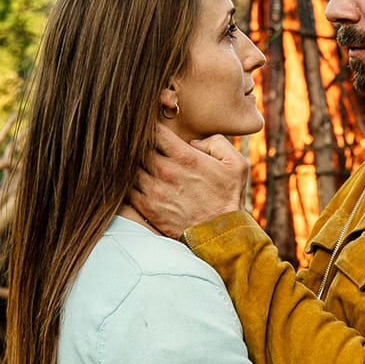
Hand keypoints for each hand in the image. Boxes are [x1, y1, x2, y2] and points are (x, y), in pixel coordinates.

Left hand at [131, 125, 249, 238]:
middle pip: (138, 147)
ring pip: (130, 167)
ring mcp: (153, 190)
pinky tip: (137, 181)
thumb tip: (193, 141)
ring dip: (132, 163)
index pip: (156, 131)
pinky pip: (127, 188)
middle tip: (142, 144)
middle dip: (140, 143)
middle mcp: (166, 172)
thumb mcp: (236, 165)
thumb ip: (216, 143)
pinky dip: (129, 183)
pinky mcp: (146, 208)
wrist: (220, 236)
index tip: (154, 128)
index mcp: (185, 157)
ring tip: (139, 163)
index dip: (153, 127)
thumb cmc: (228, 199)